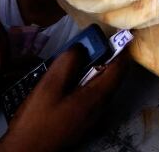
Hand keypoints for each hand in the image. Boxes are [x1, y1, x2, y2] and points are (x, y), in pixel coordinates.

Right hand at [0, 46, 129, 151]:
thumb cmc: (37, 120)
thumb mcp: (50, 85)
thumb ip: (68, 62)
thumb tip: (81, 48)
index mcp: (98, 97)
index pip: (121, 67)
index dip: (118, 48)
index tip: (110, 35)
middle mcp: (102, 108)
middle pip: (111, 76)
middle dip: (102, 58)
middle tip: (83, 48)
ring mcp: (94, 117)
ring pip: (100, 86)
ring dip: (91, 71)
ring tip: (71, 63)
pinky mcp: (84, 122)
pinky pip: (91, 97)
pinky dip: (84, 84)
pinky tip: (65, 84)